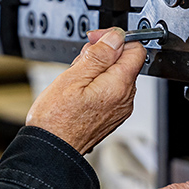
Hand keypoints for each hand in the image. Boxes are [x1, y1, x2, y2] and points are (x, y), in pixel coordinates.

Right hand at [26, 27, 146, 153]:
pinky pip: (110, 90)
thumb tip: (116, 37)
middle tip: (81, 62)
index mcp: (119, 86)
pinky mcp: (111, 115)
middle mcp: (125, 98)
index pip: (136, 50)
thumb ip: (99, 55)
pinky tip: (79, 90)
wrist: (53, 151)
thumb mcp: (74, 77)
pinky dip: (97, 83)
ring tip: (76, 78)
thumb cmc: (57, 119)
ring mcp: (119, 108)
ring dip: (98, 69)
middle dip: (104, 54)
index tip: (97, 40)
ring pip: (116, 75)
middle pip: (124, 62)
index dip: (116, 39)